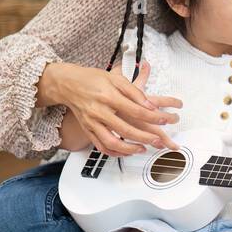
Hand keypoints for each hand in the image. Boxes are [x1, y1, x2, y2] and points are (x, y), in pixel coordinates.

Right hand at [44, 59, 181, 156]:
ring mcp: (92, 122)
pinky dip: (114, 152)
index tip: (163, 120)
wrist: (68, 84)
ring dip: (129, 149)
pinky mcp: (88, 130)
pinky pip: (101, 146)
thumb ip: (134, 91)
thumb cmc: (93, 79)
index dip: (151, 116)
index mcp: (108, 96)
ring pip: (111, 142)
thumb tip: (150, 104)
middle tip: (158, 141)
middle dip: (144, 137)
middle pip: (125, 129)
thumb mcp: (115, 78)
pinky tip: (126, 152)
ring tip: (142, 149)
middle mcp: (99, 111)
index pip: (134, 110)